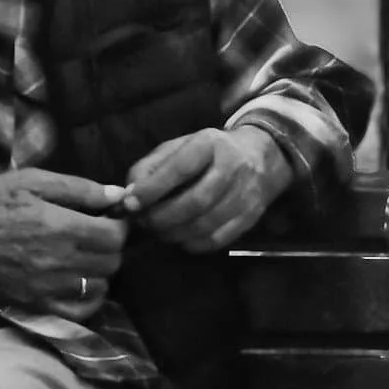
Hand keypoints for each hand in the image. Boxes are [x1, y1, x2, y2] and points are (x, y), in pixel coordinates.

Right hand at [0, 169, 131, 310]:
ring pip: (101, 286)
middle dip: (110, 246)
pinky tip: (79, 282)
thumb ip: (77, 188)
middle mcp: (59, 262)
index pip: (115, 235)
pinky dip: (89, 298)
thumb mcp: (31, 181)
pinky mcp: (37, 305)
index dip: (118, 224)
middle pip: (112, 262)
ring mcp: (49, 288)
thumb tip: (118, 194)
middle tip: (94, 234)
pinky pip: (81, 311)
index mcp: (59, 226)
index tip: (108, 218)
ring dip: (100, 270)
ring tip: (83, 256)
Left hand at [125, 126, 289, 250]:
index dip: (153, 189)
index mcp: (210, 143)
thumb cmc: (208, 153)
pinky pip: (217, 240)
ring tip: (159, 232)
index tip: (131, 204)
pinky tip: (181, 238)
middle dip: (163, 218)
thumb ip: (151, 168)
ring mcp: (245, 195)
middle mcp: (233, 167)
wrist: (260, 157)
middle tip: (145, 223)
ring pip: (206, 225)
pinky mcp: (251, 217)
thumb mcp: (179, 148)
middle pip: (196, 201)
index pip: (180, 168)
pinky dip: (193, 244)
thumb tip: (129, 196)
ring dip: (175, 234)